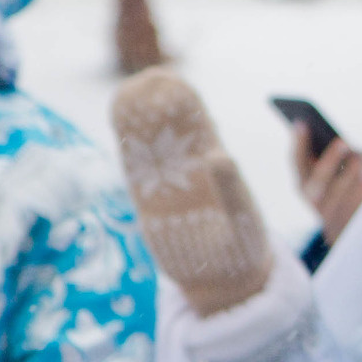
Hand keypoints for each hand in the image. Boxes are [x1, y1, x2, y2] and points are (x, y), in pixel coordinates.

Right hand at [112, 70, 273, 315]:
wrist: (224, 282)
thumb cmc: (242, 249)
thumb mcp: (241, 216)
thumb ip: (230, 187)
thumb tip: (218, 154)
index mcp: (219, 167)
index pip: (199, 127)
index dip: (185, 104)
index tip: (171, 81)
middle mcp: (191, 172)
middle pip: (171, 130)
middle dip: (158, 105)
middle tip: (145, 79)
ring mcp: (168, 187)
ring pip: (150, 148)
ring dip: (138, 124)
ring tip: (126, 94)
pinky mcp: (151, 207)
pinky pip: (137, 175)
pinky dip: (128, 152)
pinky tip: (119, 131)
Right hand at [294, 128, 361, 245]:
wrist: (344, 229)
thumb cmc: (340, 187)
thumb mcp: (333, 171)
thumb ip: (331, 156)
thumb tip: (341, 141)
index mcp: (303, 183)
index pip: (296, 162)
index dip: (297, 144)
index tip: (301, 122)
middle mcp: (312, 200)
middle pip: (317, 182)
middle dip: (328, 161)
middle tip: (343, 141)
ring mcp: (329, 216)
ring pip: (336, 197)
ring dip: (349, 175)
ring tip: (361, 155)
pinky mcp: (348, 225)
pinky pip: (354, 210)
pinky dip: (360, 193)